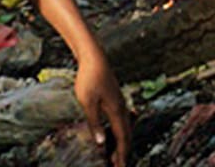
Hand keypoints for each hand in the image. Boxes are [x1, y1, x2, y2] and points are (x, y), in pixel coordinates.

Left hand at [73, 51, 131, 166]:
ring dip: (122, 142)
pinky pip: (121, 120)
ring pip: (125, 127)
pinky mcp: (115, 99)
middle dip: (124, 152)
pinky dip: (119, 132)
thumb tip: (102, 143)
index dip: (122, 154)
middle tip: (120, 165)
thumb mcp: (87, 102)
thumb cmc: (89, 78)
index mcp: (116, 111)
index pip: (122, 138)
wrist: (93, 57)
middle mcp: (121, 108)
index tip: (120, 166)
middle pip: (127, 134)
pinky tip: (113, 135)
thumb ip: (94, 123)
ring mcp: (119, 102)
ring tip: (116, 155)